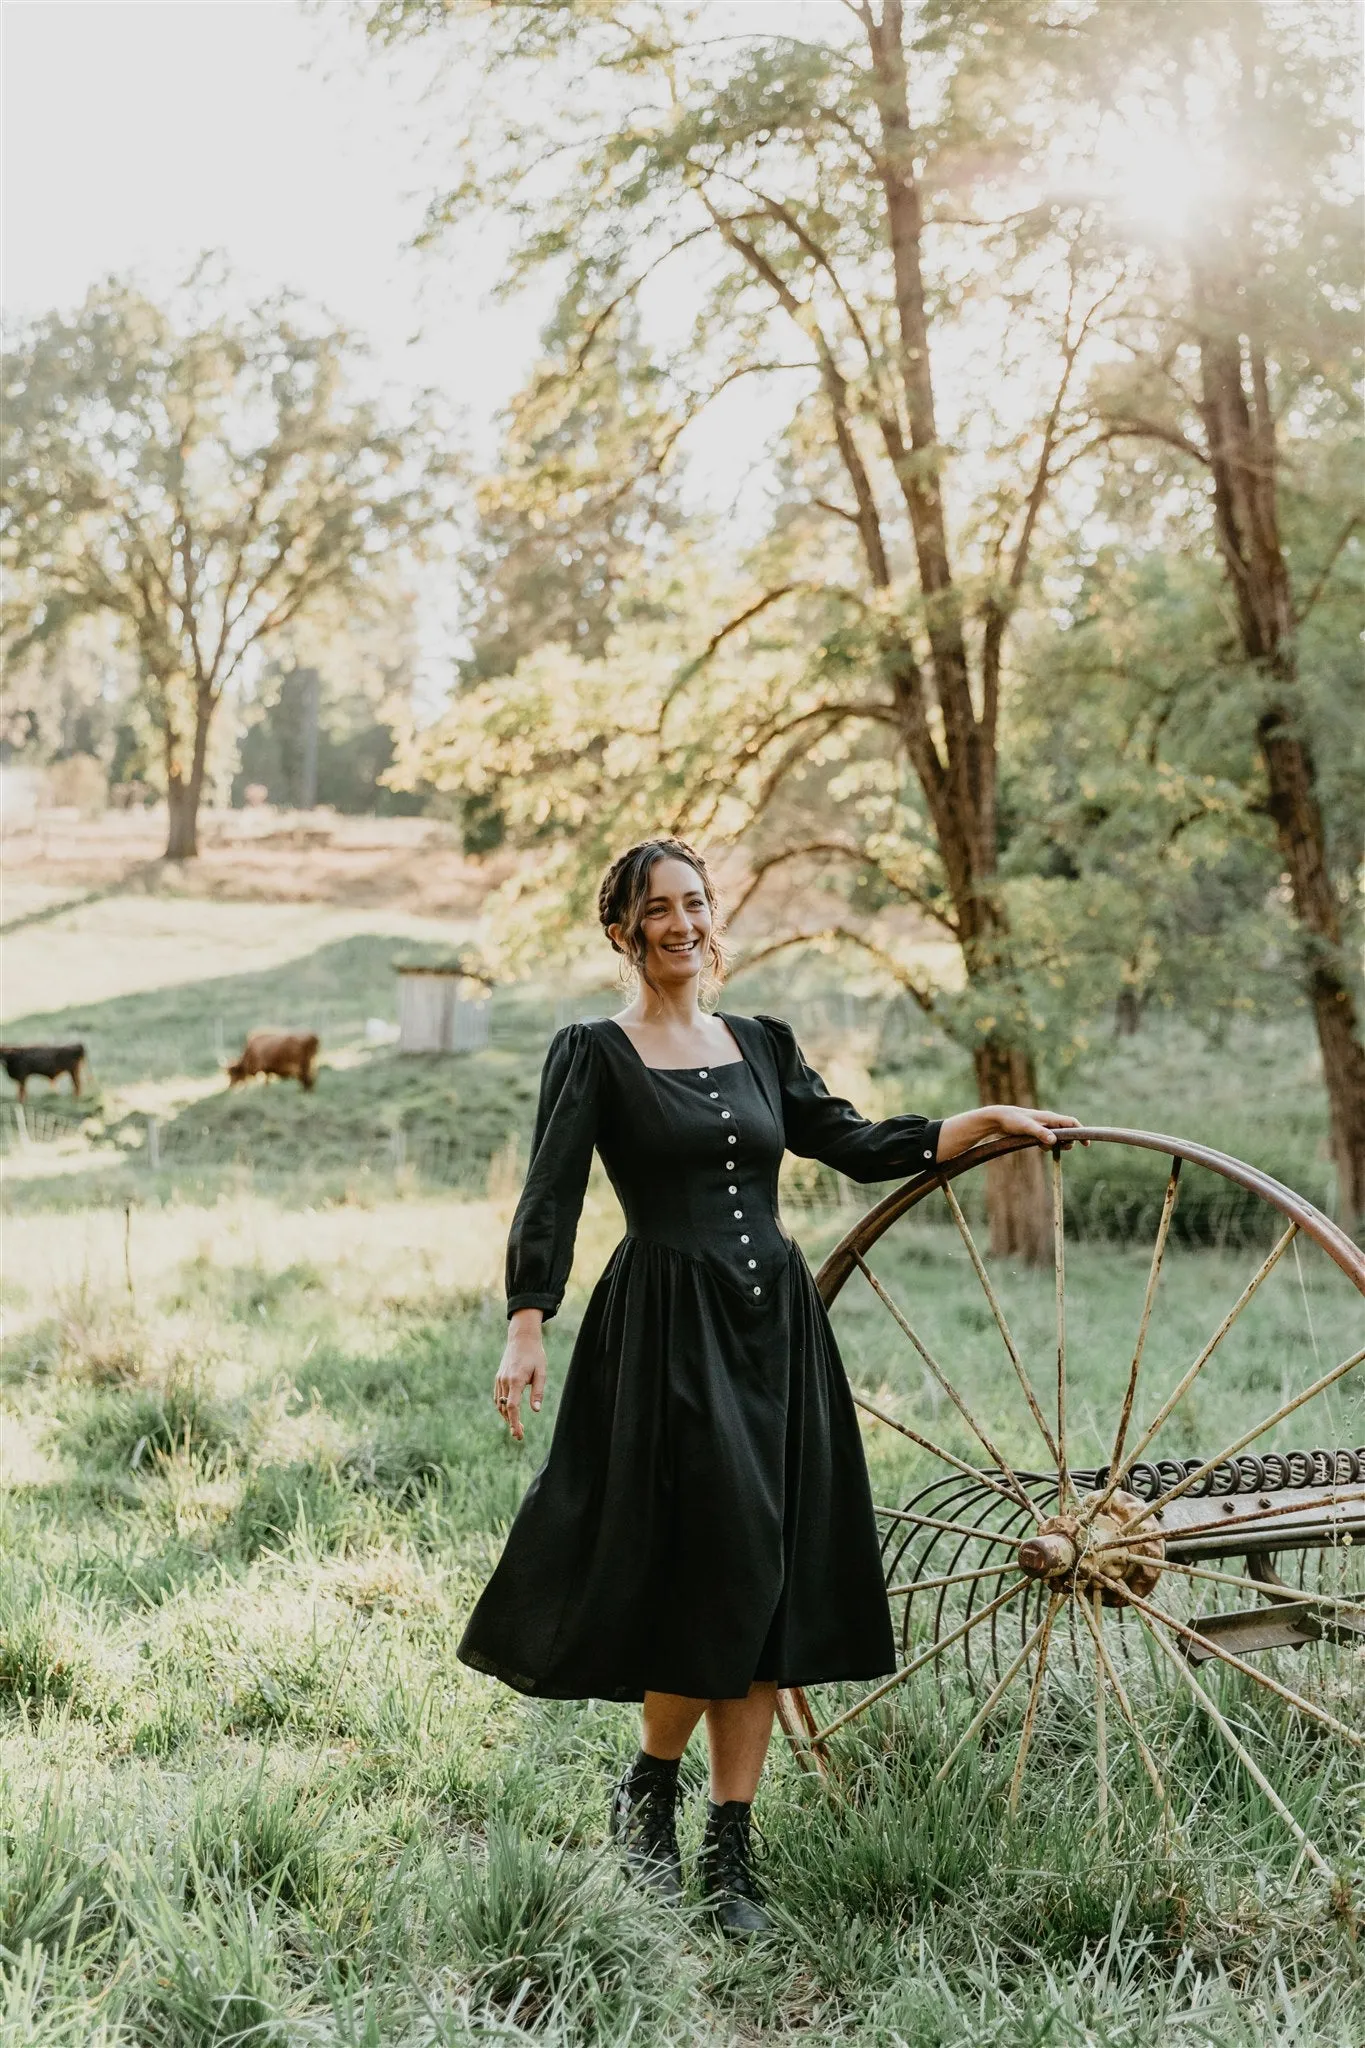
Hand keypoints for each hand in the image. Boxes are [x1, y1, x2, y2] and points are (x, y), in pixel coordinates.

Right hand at [494, 1311, 546, 1441]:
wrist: (521, 1338)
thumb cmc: (535, 1355)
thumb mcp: (541, 1372)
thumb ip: (538, 1391)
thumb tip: (536, 1410)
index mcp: (516, 1380)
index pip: (513, 1406)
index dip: (514, 1422)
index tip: (517, 1434)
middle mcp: (505, 1381)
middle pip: (505, 1408)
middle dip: (511, 1423)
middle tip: (520, 1435)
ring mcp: (500, 1379)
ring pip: (500, 1404)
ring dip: (506, 1416)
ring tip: (517, 1426)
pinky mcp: (498, 1377)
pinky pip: (498, 1397)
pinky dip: (503, 1407)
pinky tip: (510, 1412)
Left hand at [938, 1105, 1086, 1162]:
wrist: (998, 1118)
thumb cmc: (1012, 1120)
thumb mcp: (1027, 1128)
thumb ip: (1041, 1133)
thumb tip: (1055, 1141)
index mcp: (1049, 1117)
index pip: (1071, 1123)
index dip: (1081, 1132)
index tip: (1086, 1144)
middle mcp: (1048, 1120)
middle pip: (1067, 1131)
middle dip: (1069, 1141)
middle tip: (1065, 1149)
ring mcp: (1042, 1126)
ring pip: (1057, 1136)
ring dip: (1057, 1144)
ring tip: (1048, 1147)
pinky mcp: (1036, 1131)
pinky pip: (1048, 1139)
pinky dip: (1047, 1145)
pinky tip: (1040, 1147)